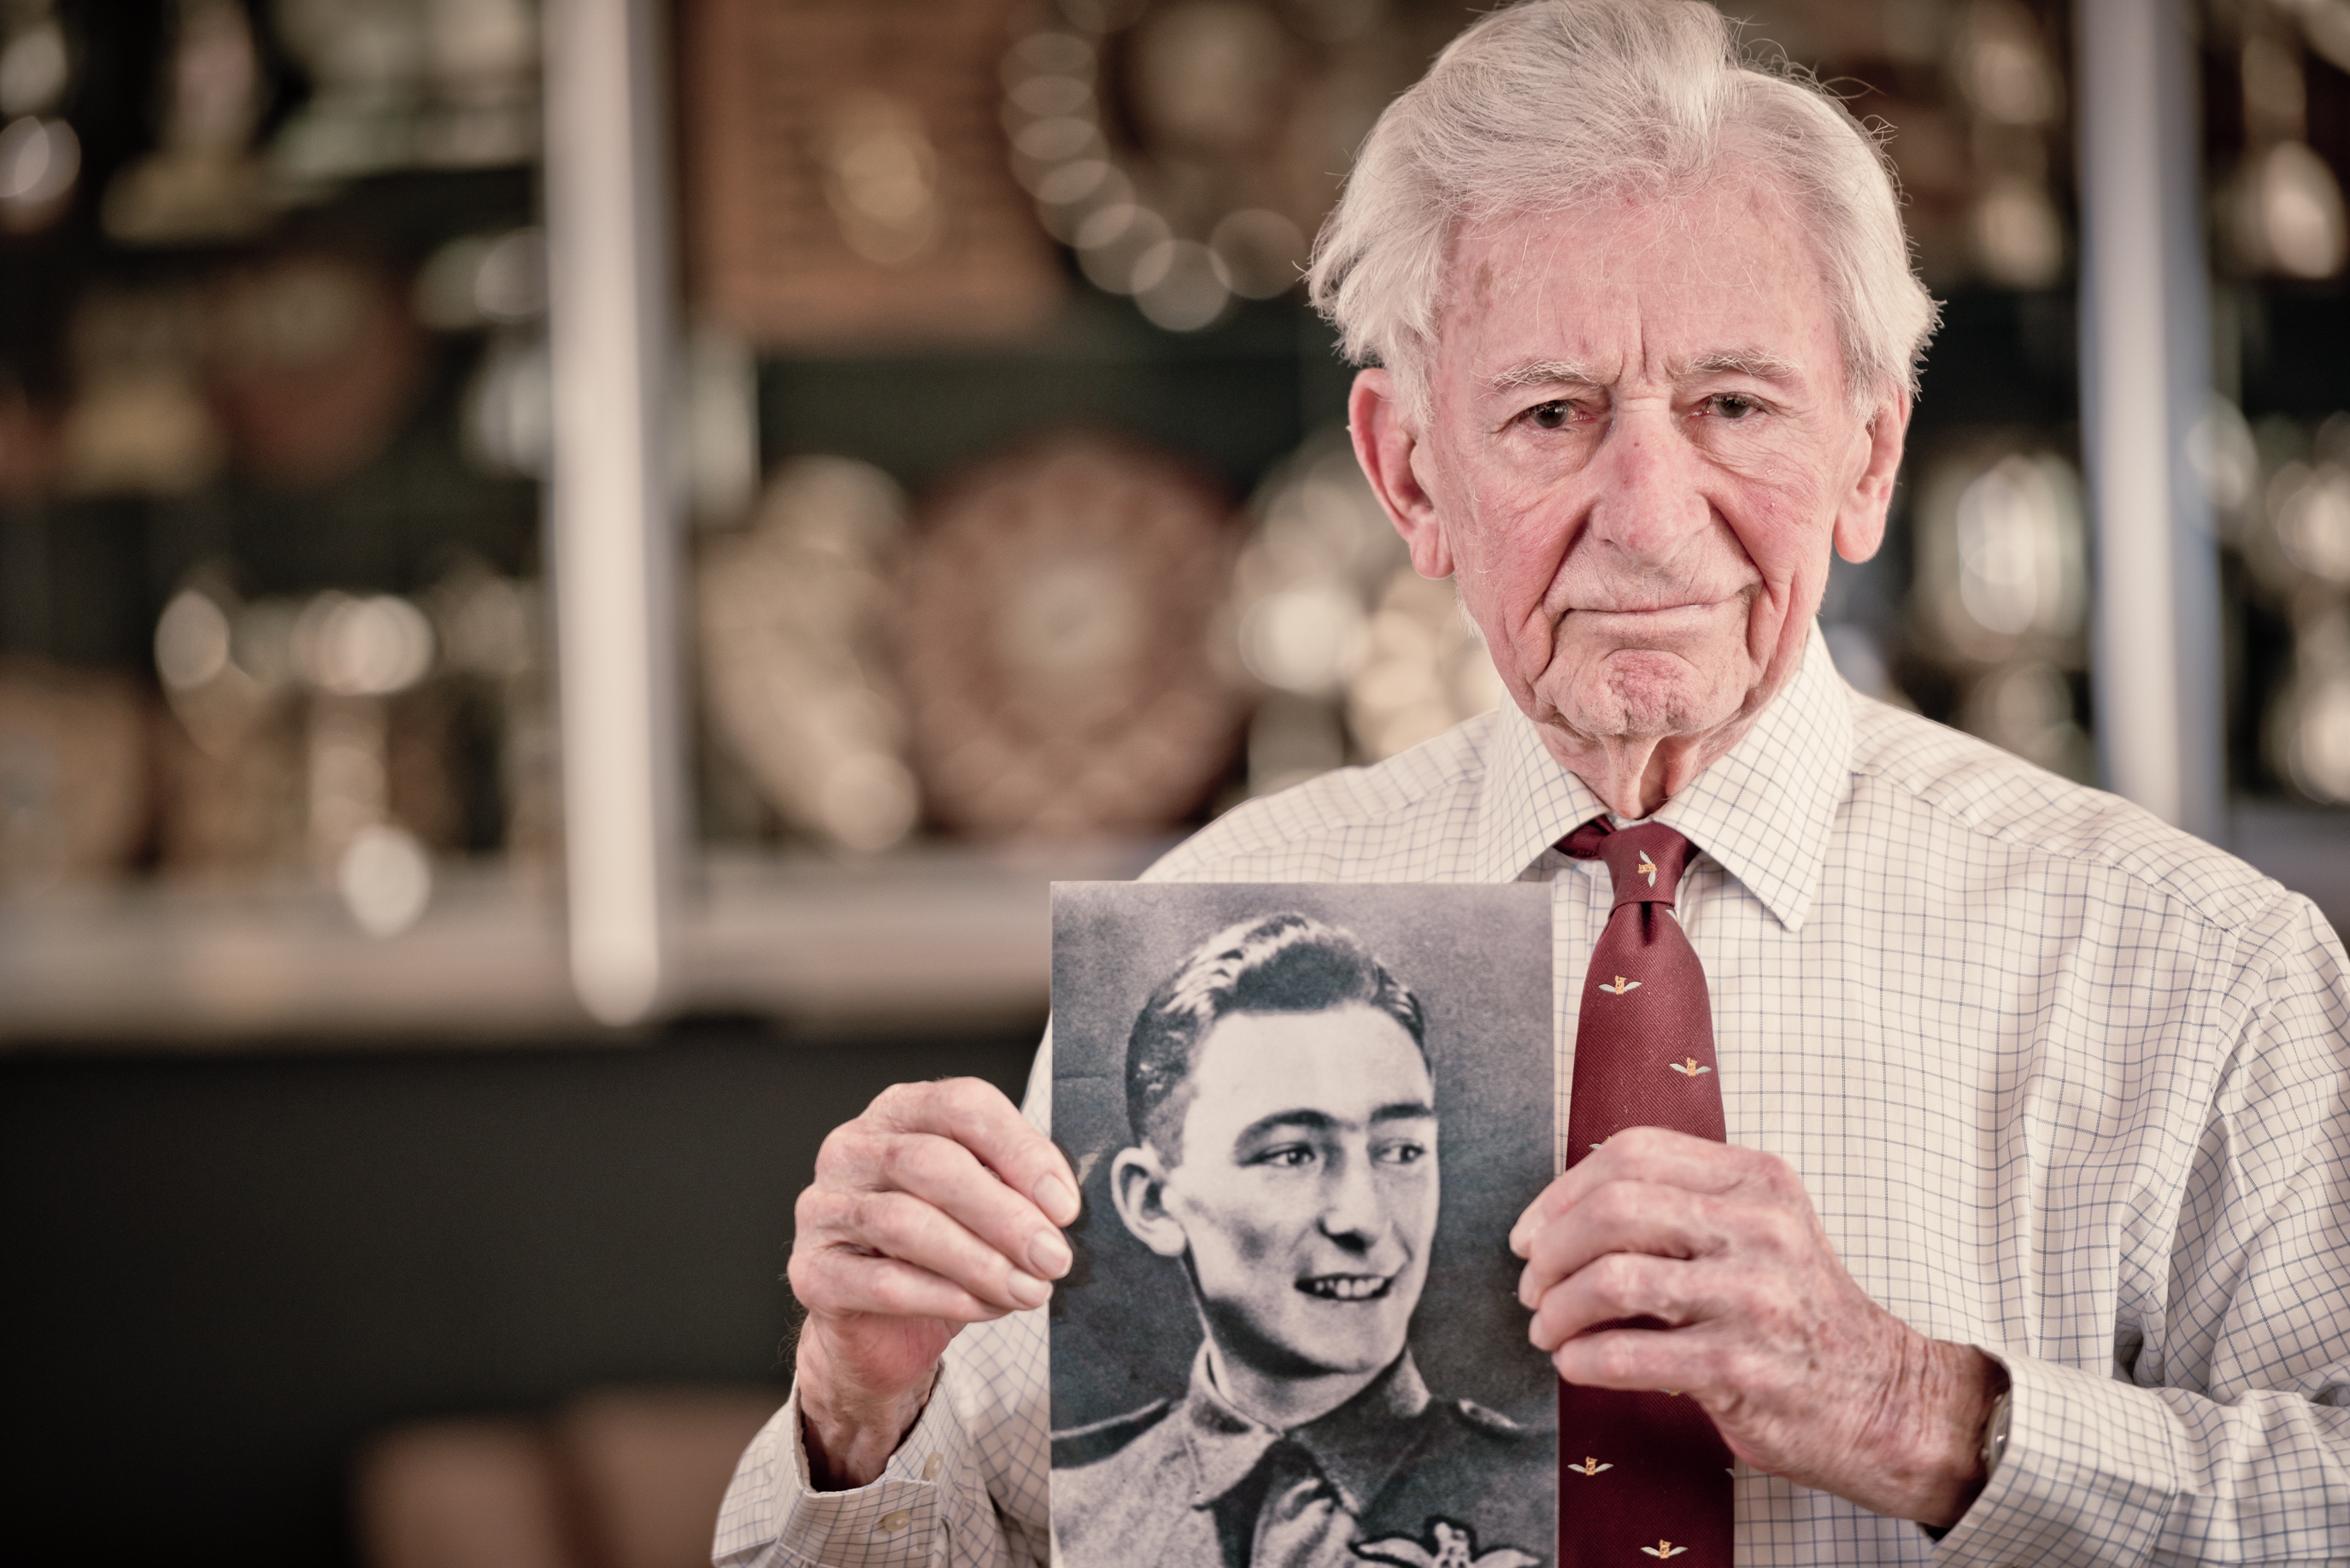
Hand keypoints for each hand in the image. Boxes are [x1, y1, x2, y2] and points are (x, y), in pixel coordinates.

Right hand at [787, 1077, 1079, 1487]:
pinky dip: (944, 1297)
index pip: (962, 1105)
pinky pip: (882, 1282)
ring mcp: (822, 1207)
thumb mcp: (987, 1206)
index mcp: (901, 1111)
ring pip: (906, 1223)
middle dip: (1005, 1214)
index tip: (1065, 1206)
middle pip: (933, 1163)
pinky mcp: (811, 1271)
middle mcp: (852, 1147)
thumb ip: (1016, 1189)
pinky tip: (986, 1309)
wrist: (882, 1328)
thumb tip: (1060, 1205)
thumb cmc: (944, 1249)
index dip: (1020, 1152)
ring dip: (980, 1261)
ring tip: (1031, 1291)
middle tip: (1054, 1257)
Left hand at [1509, 1127, 1999, 1526]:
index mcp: (1755, 1180)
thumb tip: (1560, 1220)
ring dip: (1558, 1308)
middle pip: (1613, 1208)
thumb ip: (1680, 1208)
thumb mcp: (1758, 1232)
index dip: (1561, 1193)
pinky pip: (1630, 1352)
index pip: (1632, 1153)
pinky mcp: (1741, 1366)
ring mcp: (1753, 1297)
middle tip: (1531, 1286)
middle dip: (1551, 1251)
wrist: (1884, 1401)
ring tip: (1548, 1330)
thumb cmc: (1798, 1316)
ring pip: (1613, 1277)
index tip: (1531, 1233)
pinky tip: (1575, 1364)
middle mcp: (1759, 1227)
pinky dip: (1583, 1359)